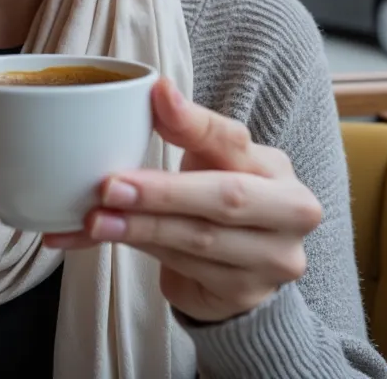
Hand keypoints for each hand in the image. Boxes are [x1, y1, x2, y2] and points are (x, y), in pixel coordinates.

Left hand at [44, 78, 322, 322]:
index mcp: (278, 169)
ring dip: (140, 229)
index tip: (157, 97)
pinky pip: (185, 270)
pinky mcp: (244, 295)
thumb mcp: (210, 156)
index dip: (194, 122)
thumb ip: (188, 128)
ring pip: (198, 240)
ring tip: (96, 219)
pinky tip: (109, 239)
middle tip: (109, 187)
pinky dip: (142, 251)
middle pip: (224, 200)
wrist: (242, 261)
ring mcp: (272, 262)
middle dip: (162, 194)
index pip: (233, 140)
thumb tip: (159, 90)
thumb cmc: (220, 191)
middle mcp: (289, 216)